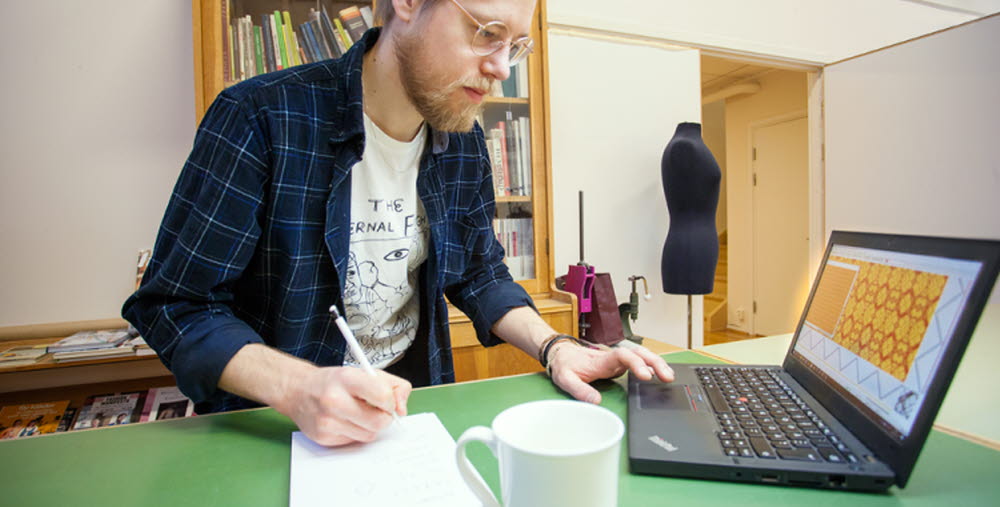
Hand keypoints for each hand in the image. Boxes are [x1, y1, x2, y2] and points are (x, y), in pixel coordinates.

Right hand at [279, 366, 411, 446]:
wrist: (298, 390)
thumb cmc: (335, 381)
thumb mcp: (365, 372)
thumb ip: (393, 385)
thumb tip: (402, 410)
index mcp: (347, 379)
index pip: (382, 396)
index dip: (390, 401)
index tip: (386, 400)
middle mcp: (334, 400)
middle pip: (379, 421)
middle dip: (384, 417)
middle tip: (376, 410)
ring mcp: (327, 421)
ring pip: (369, 435)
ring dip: (370, 426)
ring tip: (357, 413)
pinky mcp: (323, 438)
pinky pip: (354, 442)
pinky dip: (355, 432)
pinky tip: (345, 420)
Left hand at [547, 342, 673, 403]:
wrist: (561, 354)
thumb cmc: (565, 366)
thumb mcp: (566, 379)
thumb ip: (580, 390)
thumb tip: (596, 402)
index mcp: (601, 360)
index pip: (623, 356)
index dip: (636, 363)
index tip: (646, 376)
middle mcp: (612, 358)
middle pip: (638, 353)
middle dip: (655, 362)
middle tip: (667, 376)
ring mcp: (617, 360)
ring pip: (641, 355)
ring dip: (656, 363)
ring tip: (669, 376)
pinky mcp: (619, 364)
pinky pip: (638, 361)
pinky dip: (651, 365)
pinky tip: (659, 374)